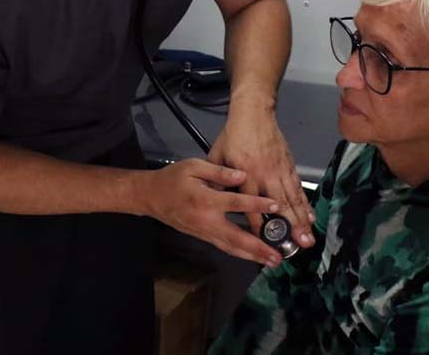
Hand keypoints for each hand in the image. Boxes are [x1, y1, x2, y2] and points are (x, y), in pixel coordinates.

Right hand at [138, 159, 283, 266]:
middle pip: (237, 237)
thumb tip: (243, 175)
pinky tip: (252, 256)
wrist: (150, 197)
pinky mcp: (202, 237)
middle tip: (278, 256)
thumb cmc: (173, 179)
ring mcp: (204, 232)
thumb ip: (218, 172)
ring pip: (231, 247)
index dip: (257, 204)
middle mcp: (207, 221)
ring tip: (271, 262)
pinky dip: (239, 253)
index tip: (276, 206)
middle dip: (259, 248)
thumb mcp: (193, 166)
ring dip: (252, 256)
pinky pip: (224, 247)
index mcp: (206, 200)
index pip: (236, 203)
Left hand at [208, 101, 315, 250]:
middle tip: (298, 246)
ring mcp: (279, 170)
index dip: (259, 224)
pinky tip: (311, 216)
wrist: (253, 113)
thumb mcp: (217, 156)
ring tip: (308, 237)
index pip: (252, 204)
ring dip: (301, 219)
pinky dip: (305, 203)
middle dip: (290, 227)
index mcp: (245, 174)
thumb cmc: (233, 135)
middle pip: (280, 205)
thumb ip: (216, 178)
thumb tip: (212, 198)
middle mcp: (265, 175)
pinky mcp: (289, 165)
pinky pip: (298, 188)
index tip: (264, 242)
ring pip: (293, 198)